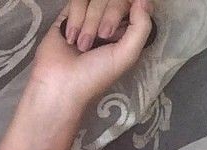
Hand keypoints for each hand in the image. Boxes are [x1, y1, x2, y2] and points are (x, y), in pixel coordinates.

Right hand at [29, 0, 153, 108]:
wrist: (62, 83)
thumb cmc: (97, 75)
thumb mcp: (127, 55)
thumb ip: (142, 26)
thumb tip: (144, 0)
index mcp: (127, 33)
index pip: (134, 4)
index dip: (129, 6)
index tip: (120, 24)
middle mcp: (109, 22)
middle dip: (107, 16)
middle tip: (102, 37)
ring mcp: (89, 17)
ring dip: (89, 21)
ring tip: (83, 45)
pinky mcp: (69, 14)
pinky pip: (77, 0)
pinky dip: (76, 18)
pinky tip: (71, 38)